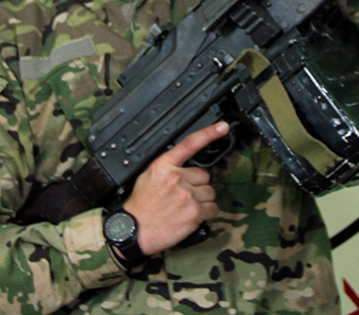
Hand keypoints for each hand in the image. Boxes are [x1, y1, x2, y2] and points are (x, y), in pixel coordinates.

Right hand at [122, 121, 227, 255]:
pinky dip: (206, 213)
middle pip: (204, 176)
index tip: (222, 127)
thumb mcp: (148, 177)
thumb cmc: (141, 206)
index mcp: (163, 166)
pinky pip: (212, 208)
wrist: (135, 231)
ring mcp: (187, 195)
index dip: (209, 133)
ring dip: (202, 200)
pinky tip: (192, 216)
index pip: (189, 144)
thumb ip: (168, 167)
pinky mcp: (194, 212)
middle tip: (183, 196)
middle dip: (198, 185)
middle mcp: (176, 178)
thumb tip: (186, 165)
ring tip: (185, 208)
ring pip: (210, 192)